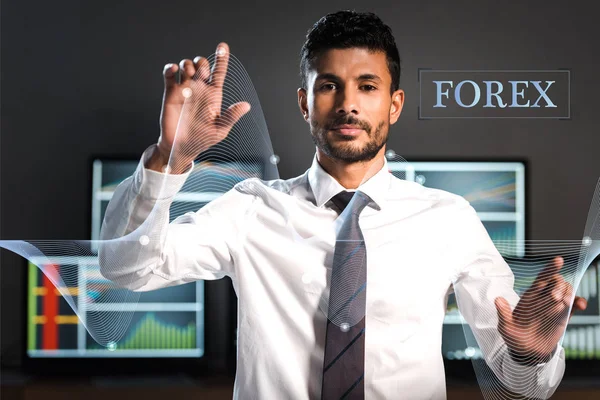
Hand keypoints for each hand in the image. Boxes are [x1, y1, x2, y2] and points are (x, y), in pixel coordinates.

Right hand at [157, 42, 250, 168]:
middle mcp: (199, 88)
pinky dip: (171, 68)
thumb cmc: (202, 140)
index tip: (223, 46)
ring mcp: (185, 89)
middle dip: (201, 63)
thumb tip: (246, 105)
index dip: (222, 58)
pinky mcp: (170, 92)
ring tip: (187, 74)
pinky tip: (174, 70)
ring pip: (186, 65)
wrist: (181, 147)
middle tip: (200, 74)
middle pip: (202, 64)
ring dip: (187, 65)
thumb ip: (231, 117)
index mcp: (213, 94)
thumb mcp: (220, 130)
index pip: (219, 72)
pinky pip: (169, 74)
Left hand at [494, 256, 586, 362]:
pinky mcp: (564, 316)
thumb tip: (498, 300)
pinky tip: (580, 304)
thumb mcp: (506, 327)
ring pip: (567, 291)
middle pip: (556, 282)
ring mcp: (555, 307)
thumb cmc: (514, 338)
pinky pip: (574, 305)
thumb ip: (503, 314)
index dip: (550, 269)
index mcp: (530, 297)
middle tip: (554, 297)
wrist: (527, 352)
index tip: (558, 260)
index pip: (541, 279)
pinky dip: (580, 302)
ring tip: (565, 302)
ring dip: (569, 292)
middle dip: (558, 284)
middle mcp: (543, 299)